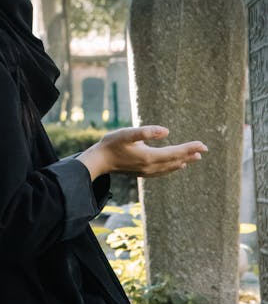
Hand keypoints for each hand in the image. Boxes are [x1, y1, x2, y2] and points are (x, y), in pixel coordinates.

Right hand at [77, 125, 207, 180]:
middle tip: (205, 149)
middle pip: (175, 161)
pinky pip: (164, 171)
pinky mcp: (143, 172)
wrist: (100, 161)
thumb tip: (166, 131)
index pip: (174, 152)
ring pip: (171, 167)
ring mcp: (147, 171)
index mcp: (149, 157)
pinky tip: (177, 165)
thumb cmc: (112, 144)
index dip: (189, 148)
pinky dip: (173, 167)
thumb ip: (146, 132)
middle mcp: (150, 167)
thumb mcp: (127, 134)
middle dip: (190, 154)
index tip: (202, 144)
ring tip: (195, 157)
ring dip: (184, 161)